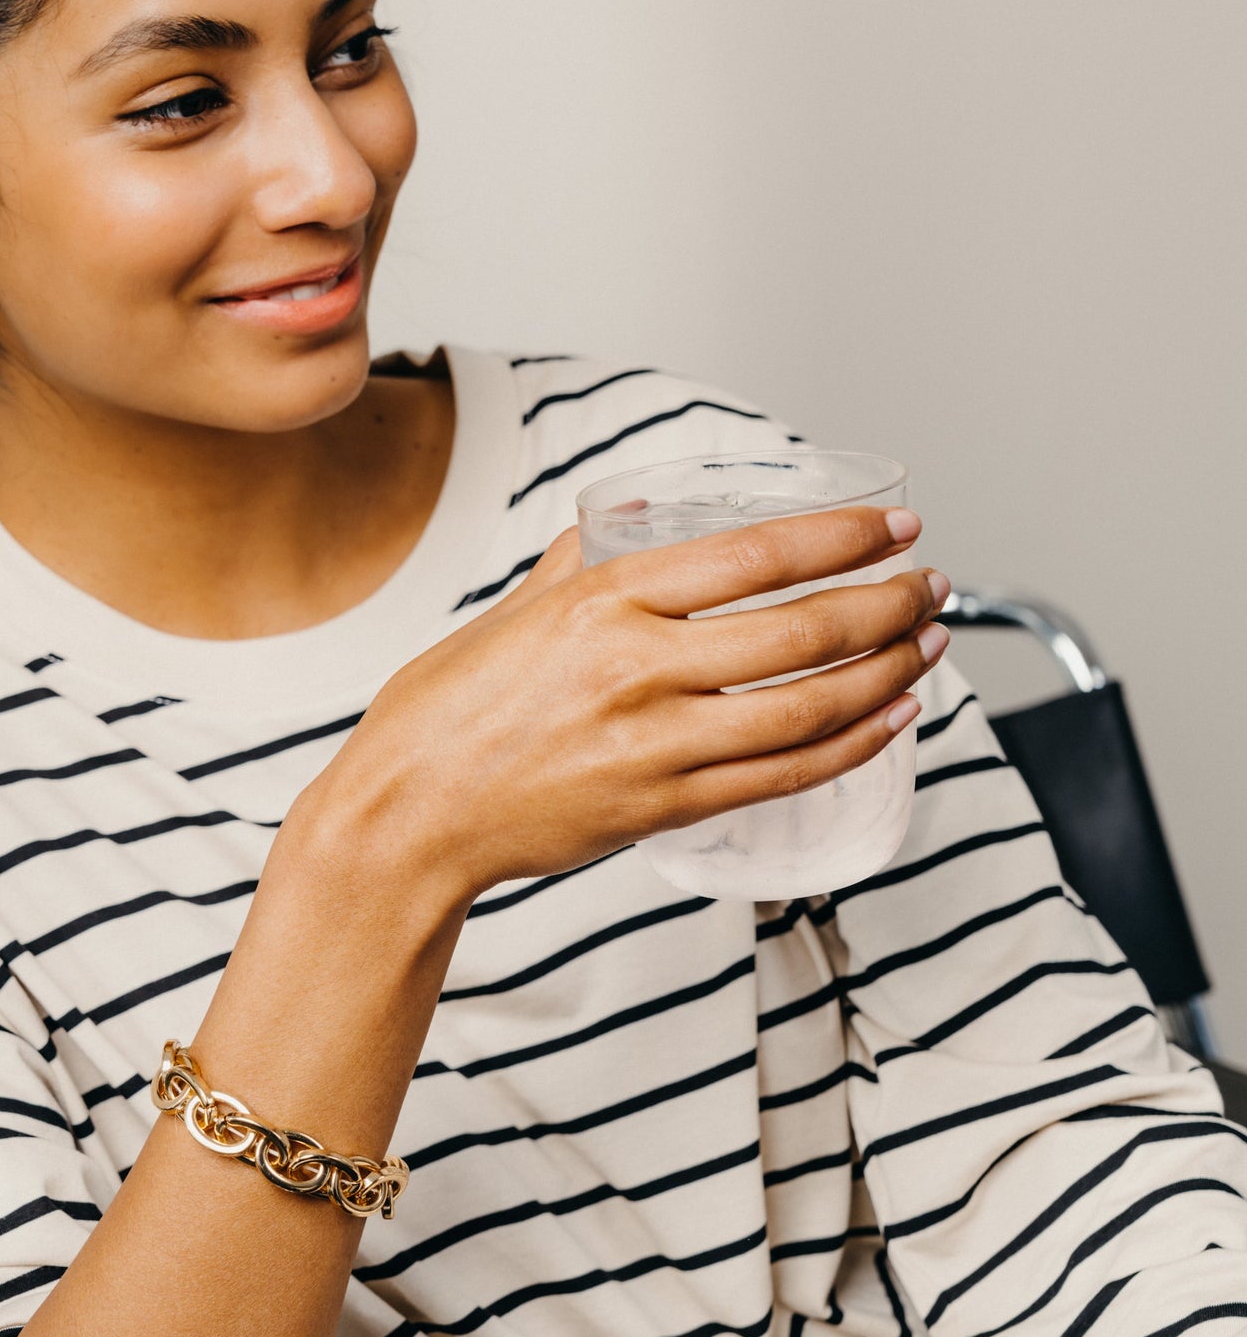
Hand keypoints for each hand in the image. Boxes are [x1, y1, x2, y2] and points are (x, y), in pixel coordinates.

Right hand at [309, 507, 947, 906]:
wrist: (408, 814)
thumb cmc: (444, 711)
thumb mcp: (510, 611)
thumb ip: (580, 564)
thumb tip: (629, 522)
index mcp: (599, 601)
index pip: (753, 557)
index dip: (840, 537)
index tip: (892, 525)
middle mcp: (636, 667)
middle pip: (802, 629)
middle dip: (886, 601)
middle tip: (928, 582)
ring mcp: (655, 744)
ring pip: (809, 705)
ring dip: (888, 671)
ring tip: (927, 644)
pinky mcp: (665, 806)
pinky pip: (784, 774)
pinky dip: (851, 744)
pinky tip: (888, 717)